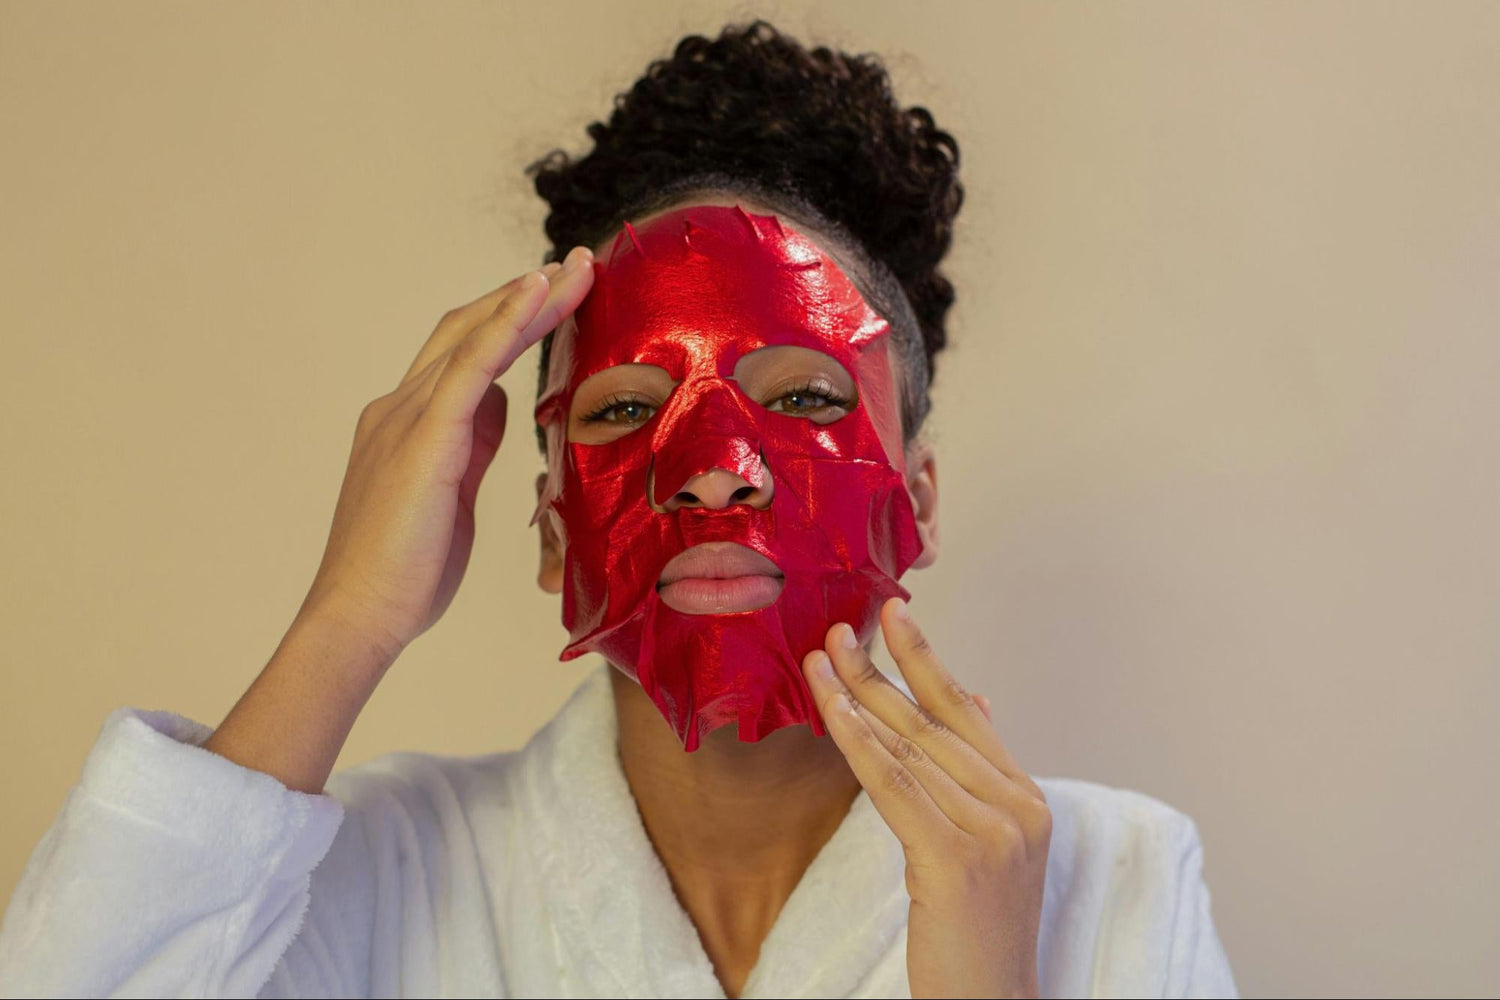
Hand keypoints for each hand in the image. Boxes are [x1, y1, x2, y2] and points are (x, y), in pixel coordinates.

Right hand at [295, 246, 594, 661]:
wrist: (359, 616)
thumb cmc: (405, 570)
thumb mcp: (452, 495)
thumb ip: (471, 445)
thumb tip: (501, 408)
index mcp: (407, 422)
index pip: (464, 353)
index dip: (511, 319)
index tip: (558, 295)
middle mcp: (400, 406)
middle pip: (469, 329)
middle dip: (525, 294)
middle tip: (579, 264)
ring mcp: (406, 416)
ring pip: (473, 335)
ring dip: (529, 297)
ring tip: (576, 268)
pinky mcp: (425, 438)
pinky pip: (471, 365)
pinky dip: (506, 322)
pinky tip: (538, 292)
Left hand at [800, 598, 1050, 998]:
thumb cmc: (978, 932)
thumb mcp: (991, 843)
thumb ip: (978, 774)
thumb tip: (976, 698)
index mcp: (1025, 798)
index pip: (967, 712)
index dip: (928, 659)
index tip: (895, 614)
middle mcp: (1017, 806)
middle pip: (933, 723)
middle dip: (880, 671)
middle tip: (837, 630)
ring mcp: (993, 832)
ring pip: (909, 749)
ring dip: (858, 698)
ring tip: (820, 661)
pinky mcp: (958, 859)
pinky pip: (895, 787)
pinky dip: (859, 744)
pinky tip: (833, 713)